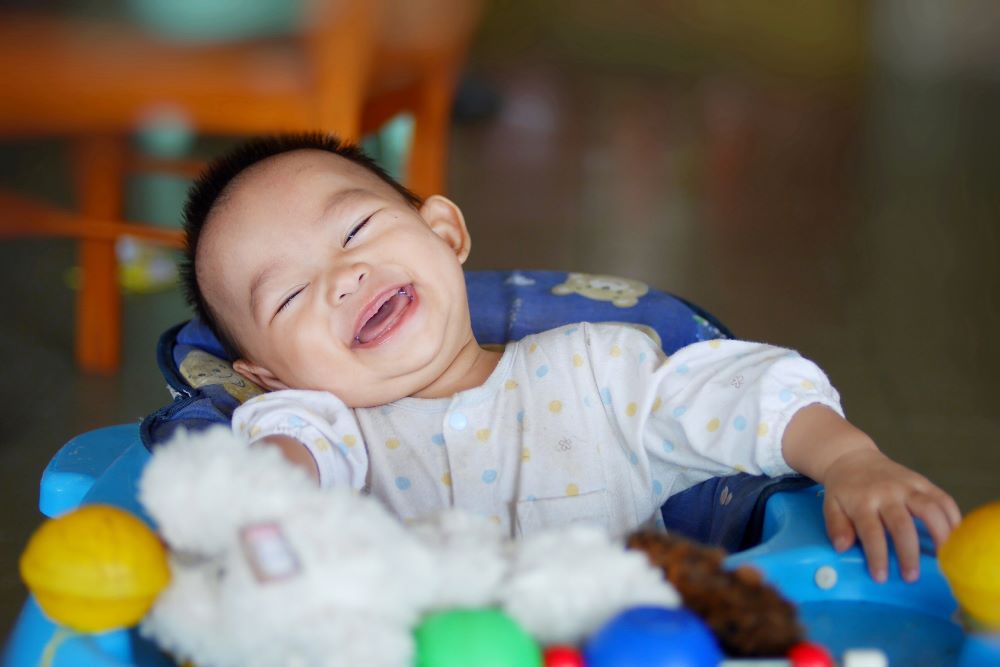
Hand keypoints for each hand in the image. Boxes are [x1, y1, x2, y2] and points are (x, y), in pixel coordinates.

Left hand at [820, 449, 960, 582]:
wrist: (853, 458)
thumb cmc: (845, 489)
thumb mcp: (831, 505)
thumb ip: (836, 526)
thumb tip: (842, 547)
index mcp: (862, 501)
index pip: (871, 531)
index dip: (877, 555)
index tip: (881, 577)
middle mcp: (886, 493)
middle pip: (902, 524)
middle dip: (908, 552)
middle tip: (911, 577)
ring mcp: (907, 486)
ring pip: (929, 508)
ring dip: (940, 535)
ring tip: (945, 559)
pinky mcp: (922, 481)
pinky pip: (943, 499)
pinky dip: (954, 518)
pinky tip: (957, 538)